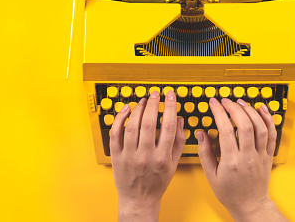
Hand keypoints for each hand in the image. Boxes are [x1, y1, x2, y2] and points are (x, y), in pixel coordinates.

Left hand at [110, 90, 185, 221]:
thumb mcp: (174, 163)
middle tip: (155, 94)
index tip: (170, 95)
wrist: (139, 199)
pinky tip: (126, 109)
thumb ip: (179, 140)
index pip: (168, 126)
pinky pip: (115, 133)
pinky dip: (119, 119)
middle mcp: (145, 156)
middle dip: (153, 104)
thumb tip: (179, 118)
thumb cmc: (157, 182)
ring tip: (143, 101)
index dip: (170, 107)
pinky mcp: (116, 156)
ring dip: (138, 109)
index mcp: (162, 157)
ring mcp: (129, 156)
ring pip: (131, 126)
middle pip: (148, 123)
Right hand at [197, 98, 287, 221]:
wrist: (250, 205)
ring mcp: (260, 155)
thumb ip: (205, 152)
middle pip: (245, 125)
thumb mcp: (211, 175)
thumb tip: (200, 133)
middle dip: (234, 108)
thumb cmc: (230, 193)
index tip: (213, 103)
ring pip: (260, 127)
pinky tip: (262, 109)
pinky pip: (272, 135)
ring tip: (240, 102)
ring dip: (250, 111)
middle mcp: (248, 157)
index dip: (219, 112)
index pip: (225, 130)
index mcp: (231, 161)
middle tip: (225, 100)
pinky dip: (269, 119)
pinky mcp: (268, 155)